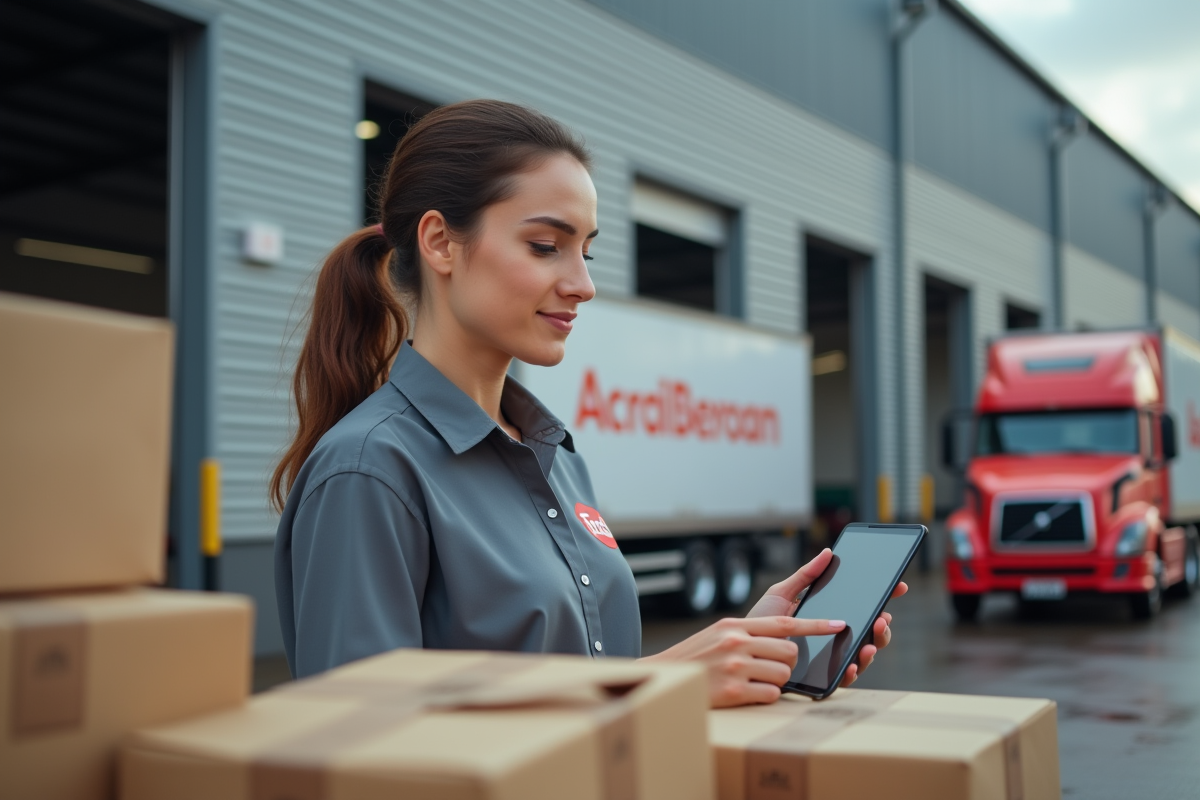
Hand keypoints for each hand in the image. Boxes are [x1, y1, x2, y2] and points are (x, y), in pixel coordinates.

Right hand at [640, 615, 847, 706]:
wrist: (666, 677)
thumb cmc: (696, 657)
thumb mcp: (718, 632)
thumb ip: (748, 631)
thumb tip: (784, 635)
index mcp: (735, 625)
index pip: (784, 622)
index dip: (816, 624)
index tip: (839, 624)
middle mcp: (736, 642)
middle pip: (790, 651)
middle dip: (788, 662)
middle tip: (771, 667)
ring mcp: (734, 667)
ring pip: (783, 674)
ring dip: (776, 681)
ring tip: (754, 682)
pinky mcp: (732, 692)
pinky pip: (770, 694)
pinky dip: (765, 696)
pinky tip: (747, 694)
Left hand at [746, 547, 906, 686]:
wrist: (740, 649)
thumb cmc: (760, 622)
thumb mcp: (781, 593)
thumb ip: (805, 575)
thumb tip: (827, 552)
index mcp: (830, 615)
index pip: (864, 606)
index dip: (884, 597)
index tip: (897, 586)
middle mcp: (835, 637)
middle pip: (871, 632)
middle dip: (883, 624)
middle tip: (882, 616)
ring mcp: (831, 657)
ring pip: (864, 654)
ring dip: (874, 646)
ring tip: (872, 640)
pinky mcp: (821, 677)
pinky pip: (843, 677)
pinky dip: (853, 671)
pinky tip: (853, 663)